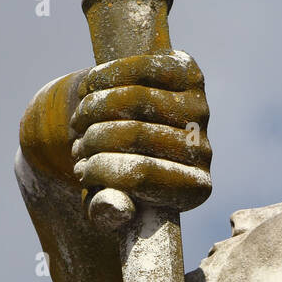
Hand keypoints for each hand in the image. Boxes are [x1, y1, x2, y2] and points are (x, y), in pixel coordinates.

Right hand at [70, 51, 211, 226]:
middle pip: (138, 135)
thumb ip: (108, 213)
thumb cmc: (118, 177)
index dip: (102, 170)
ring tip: (78, 123)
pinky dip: (105, 78)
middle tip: (77, 146)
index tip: (79, 171)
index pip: (142, 174)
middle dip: (94, 138)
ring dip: (94, 109)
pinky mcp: (189, 73)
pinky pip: (141, 67)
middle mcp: (204, 149)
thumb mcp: (111, 201)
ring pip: (136, 99)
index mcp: (193, 190)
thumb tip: (113, 207)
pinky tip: (88, 91)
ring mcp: (200, 109)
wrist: (132, 134)